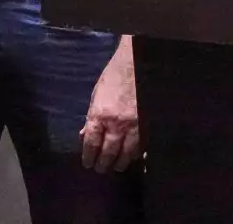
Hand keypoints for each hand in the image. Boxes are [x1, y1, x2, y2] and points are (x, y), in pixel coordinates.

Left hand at [81, 37, 139, 172]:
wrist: (137, 62)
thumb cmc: (114, 76)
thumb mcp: (96, 96)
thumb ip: (91, 117)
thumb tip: (84, 135)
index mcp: (99, 115)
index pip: (91, 144)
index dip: (88, 157)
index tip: (88, 164)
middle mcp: (116, 123)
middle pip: (108, 151)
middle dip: (104, 163)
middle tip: (102, 169)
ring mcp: (135, 123)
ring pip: (127, 151)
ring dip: (122, 161)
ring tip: (118, 166)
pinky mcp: (148, 121)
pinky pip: (143, 142)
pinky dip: (139, 152)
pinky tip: (136, 156)